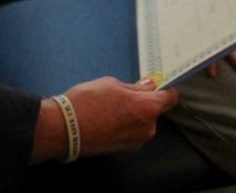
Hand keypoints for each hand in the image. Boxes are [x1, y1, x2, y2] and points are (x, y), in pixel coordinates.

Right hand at [34, 76, 175, 161]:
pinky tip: (106, 120)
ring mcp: (136, 142)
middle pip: (154, 111)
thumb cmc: (88, 101)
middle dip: (143, 103)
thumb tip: (149, 86)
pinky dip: (124, 126)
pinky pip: (131, 133)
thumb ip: (135, 87)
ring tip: (110, 108)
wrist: (64, 129)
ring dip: (133, 116)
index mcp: (148, 108)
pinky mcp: (124, 150)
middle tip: (122, 95)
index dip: (165, 89)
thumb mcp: (111, 84)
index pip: (170, 98)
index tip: (157, 85)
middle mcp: (148, 128)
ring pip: (142, 123)